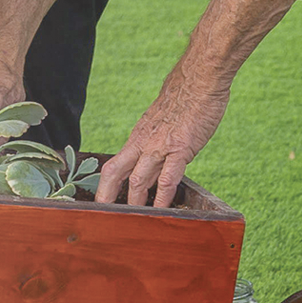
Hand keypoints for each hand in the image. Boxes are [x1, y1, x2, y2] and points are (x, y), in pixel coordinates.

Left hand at [94, 72, 231, 208]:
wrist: (199, 79)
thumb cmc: (184, 98)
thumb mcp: (160, 120)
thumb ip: (155, 139)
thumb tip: (153, 155)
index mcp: (138, 137)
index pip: (113, 165)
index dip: (104, 187)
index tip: (102, 205)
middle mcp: (143, 142)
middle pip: (115, 173)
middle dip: (108, 198)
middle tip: (105, 220)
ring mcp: (160, 146)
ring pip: (138, 179)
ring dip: (134, 203)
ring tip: (132, 223)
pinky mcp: (180, 148)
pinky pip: (168, 178)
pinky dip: (162, 197)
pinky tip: (162, 211)